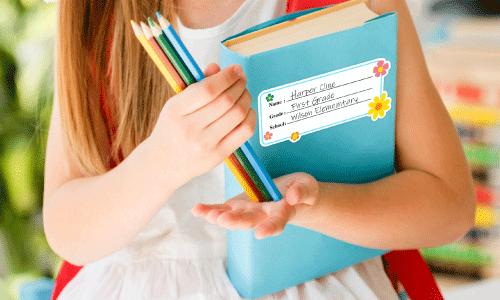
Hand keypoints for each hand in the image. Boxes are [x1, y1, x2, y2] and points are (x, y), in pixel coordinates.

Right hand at [147, 63, 255, 187]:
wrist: (163, 164)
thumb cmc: (172, 130)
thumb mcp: (176, 105)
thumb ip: (197, 85)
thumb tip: (217, 68)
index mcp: (175, 111)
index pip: (208, 89)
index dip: (227, 76)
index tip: (235, 70)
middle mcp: (189, 128)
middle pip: (226, 100)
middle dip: (239, 85)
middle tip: (242, 79)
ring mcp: (205, 144)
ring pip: (238, 114)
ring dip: (246, 98)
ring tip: (244, 93)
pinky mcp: (219, 156)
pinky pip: (244, 131)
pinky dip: (250, 116)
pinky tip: (246, 111)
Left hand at [192, 172, 319, 238]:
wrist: (290, 195)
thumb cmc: (301, 190)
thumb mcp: (308, 187)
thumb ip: (303, 192)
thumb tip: (294, 196)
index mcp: (281, 212)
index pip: (277, 221)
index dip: (270, 227)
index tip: (261, 233)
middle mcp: (262, 216)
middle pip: (249, 221)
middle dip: (236, 221)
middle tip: (224, 220)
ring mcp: (248, 212)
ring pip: (233, 217)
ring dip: (219, 216)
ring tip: (208, 214)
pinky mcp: (237, 206)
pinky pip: (222, 209)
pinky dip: (209, 210)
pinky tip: (197, 210)